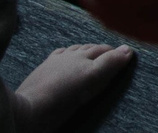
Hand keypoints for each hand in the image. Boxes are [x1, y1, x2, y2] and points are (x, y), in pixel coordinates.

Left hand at [10, 42, 132, 131]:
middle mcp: (70, 55)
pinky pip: (59, 55)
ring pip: (75, 50)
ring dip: (86, 49)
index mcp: (84, 57)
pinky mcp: (42, 69)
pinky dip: (68, 53)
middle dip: (102, 49)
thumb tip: (128, 49)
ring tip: (92, 53)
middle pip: (91, 48)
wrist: (29, 109)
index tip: (126, 55)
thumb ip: (110, 64)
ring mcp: (55, 61)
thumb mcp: (92, 80)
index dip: (116, 52)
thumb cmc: (63, 97)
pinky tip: (67, 55)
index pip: (105, 51)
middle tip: (112, 54)